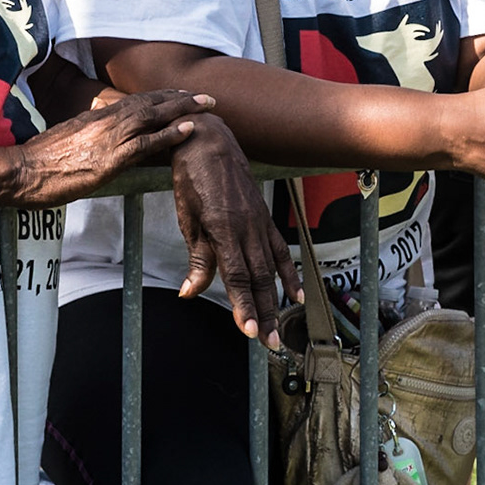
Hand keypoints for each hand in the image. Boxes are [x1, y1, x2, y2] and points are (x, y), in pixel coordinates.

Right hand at [12, 89, 214, 206]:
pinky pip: (146, 143)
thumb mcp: (65, 137)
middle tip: (204, 96)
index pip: (134, 101)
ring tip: (207, 105)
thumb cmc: (39, 160)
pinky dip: (169, 134)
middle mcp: (105, 122)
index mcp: (95, 117)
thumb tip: (97, 121)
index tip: (180, 94)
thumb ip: (86, 129)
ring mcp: (109, 139)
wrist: (23, 171)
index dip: (161, 97)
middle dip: (179, 98)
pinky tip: (189, 129)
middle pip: (149, 103)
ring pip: (153, 117)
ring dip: (183, 109)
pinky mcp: (110, 159)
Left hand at [169, 115, 299, 346]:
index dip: (242, 305)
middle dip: (263, 313)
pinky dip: (289, 273)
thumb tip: (189, 293)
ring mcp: (260, 222)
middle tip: (268, 343)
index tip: (248, 330)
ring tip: (279, 329)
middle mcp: (247, 227)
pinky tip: (296, 294)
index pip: (235, 275)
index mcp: (223, 227)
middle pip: (258, 278)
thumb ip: (197, 258)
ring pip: (270, 269)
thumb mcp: (187, 218)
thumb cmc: (192, 178)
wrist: (209, 141)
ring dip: (275, 301)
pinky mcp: (265, 217)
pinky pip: (280, 250)